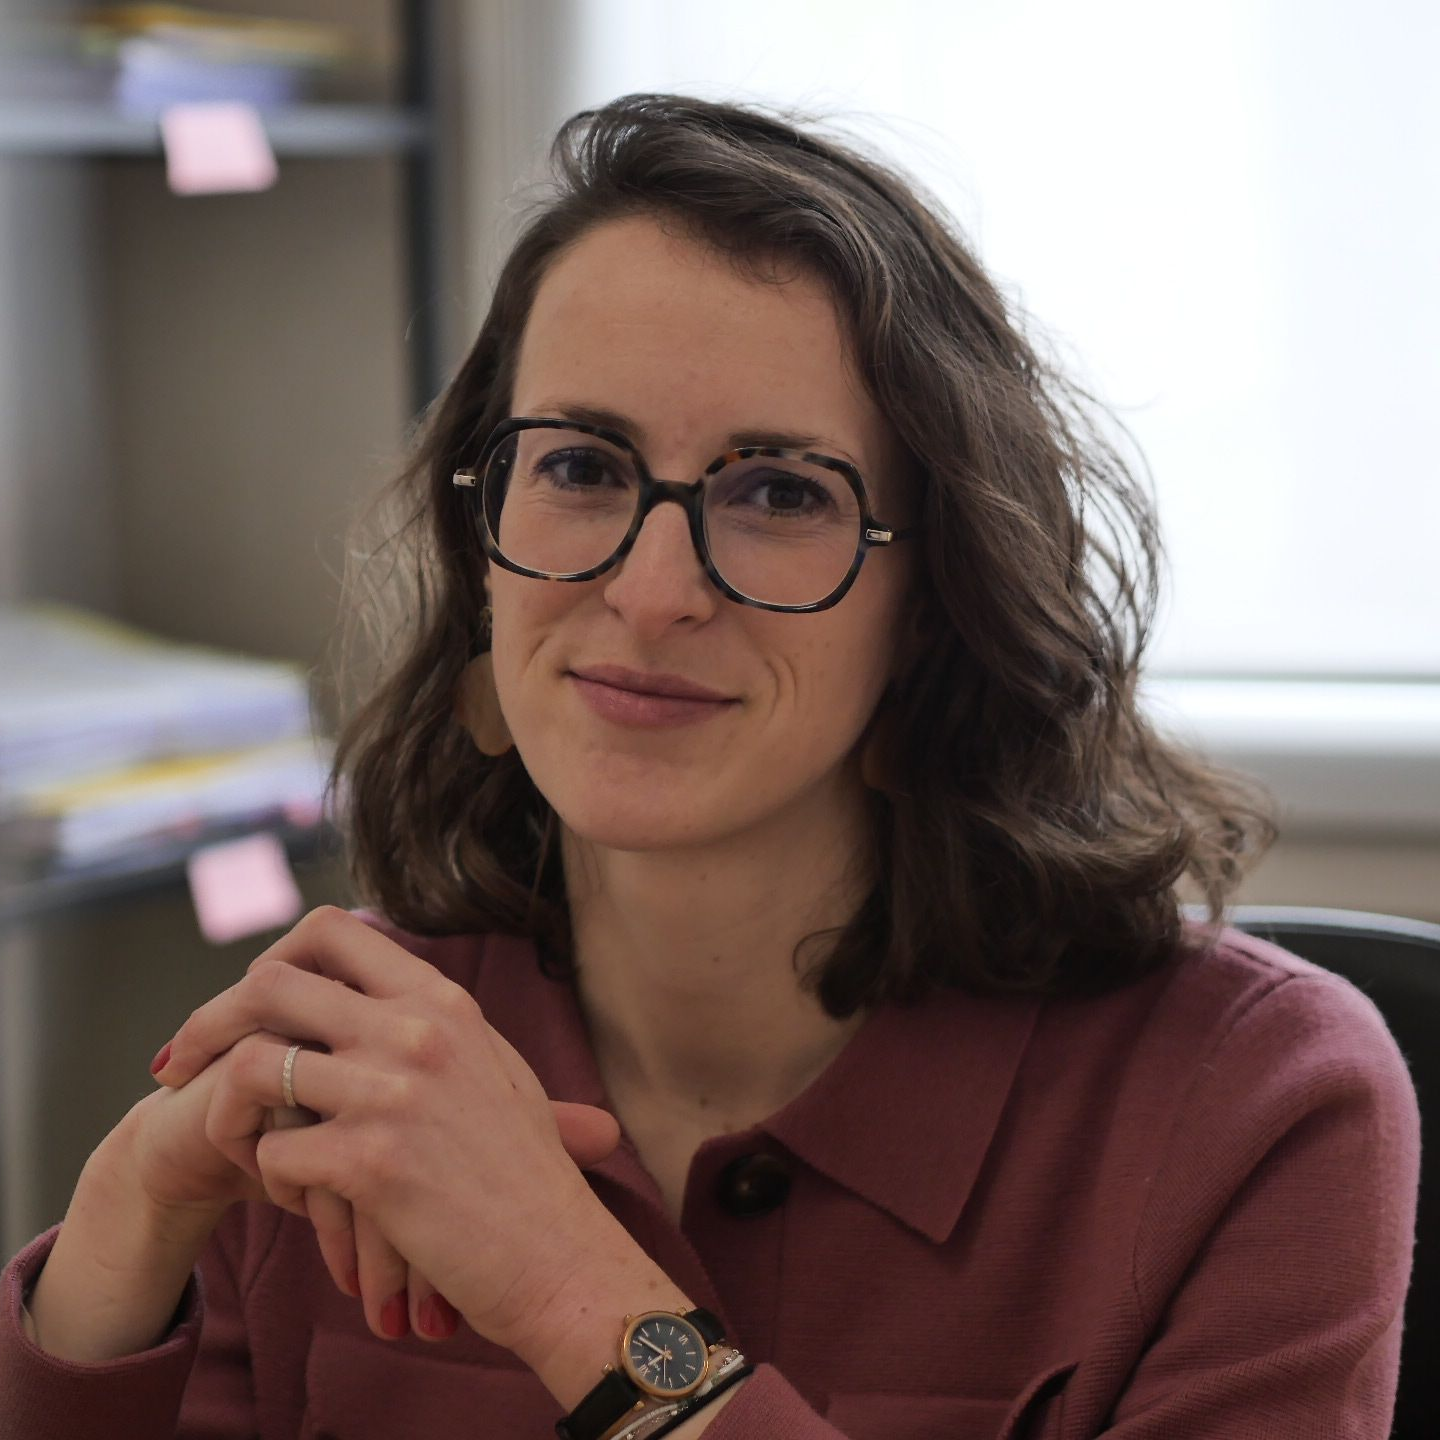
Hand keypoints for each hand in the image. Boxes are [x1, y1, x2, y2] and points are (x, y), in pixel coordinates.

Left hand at [151, 906, 629, 1353]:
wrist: (559, 1256)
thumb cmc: (526, 1171)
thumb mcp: (492, 1067)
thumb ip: (433, 1024)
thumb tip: (372, 989)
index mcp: (442, 1000)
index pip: (332, 929)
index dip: (274, 957)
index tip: (253, 1005)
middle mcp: (416, 1029)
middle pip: (270, 982)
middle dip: (210, 1023)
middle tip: (185, 1067)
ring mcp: (395, 1092)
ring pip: (254, 1066)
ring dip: (228, 1110)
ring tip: (244, 1145)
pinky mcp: (374, 1162)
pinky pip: (273, 1156)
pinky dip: (270, 1183)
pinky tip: (301, 1202)